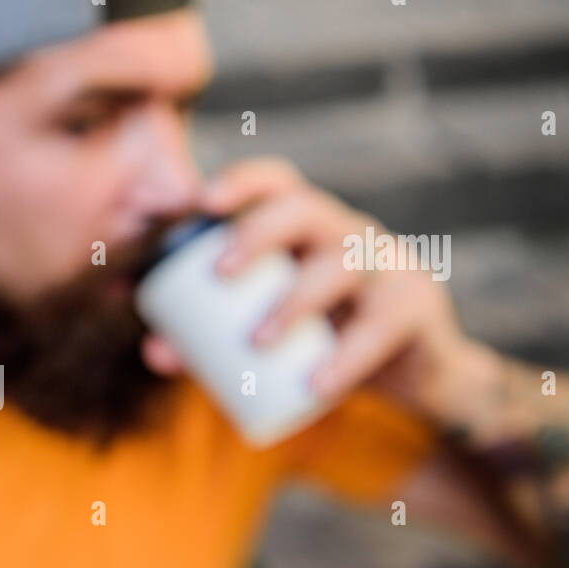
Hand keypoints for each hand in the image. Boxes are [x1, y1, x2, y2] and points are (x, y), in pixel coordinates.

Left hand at [141, 157, 477, 421]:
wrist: (414, 379)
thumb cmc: (328, 341)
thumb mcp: (271, 335)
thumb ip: (211, 341)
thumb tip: (153, 350)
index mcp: (306, 230)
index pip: (278, 184)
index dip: (244, 182)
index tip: (203, 201)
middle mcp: (347, 234)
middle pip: (306, 208)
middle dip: (259, 233)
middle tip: (218, 274)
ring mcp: (387, 266)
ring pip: (344, 263)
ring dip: (295, 301)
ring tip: (257, 343)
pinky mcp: (416, 309)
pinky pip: (382, 326)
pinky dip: (346, 358)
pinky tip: (314, 385)